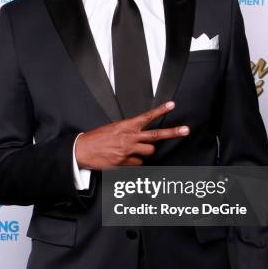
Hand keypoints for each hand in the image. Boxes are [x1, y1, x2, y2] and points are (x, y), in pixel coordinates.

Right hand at [75, 101, 189, 169]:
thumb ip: (129, 131)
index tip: (172, 105)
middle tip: (185, 130)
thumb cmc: (96, 138)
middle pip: (156, 135)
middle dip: (173, 132)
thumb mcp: (114, 128)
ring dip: (144, 152)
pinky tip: (124, 159)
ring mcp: (128, 150)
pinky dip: (134, 162)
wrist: (82, 150)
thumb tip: (140, 136)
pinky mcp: (125, 162)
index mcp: (127, 126)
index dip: (161, 110)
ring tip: (133, 150)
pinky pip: (138, 163)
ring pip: (149, 152)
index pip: (147, 117)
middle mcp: (130, 137)